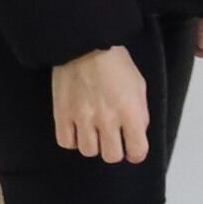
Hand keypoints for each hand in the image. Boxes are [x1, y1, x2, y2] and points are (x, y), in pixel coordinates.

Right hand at [50, 46, 153, 161]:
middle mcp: (107, 119)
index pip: (137, 150)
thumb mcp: (139, 86)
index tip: (132, 149)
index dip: (136, 153)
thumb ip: (140, 113)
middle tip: (112, 140)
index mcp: (130, 112)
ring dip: (93, 144)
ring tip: (94, 132)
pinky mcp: (62, 114)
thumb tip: (137, 133)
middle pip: (111, 156)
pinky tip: (77, 129)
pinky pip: (66, 142)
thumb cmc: (116, 64)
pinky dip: (72, 140)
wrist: (85, 46)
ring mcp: (83, 118)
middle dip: (114, 150)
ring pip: (88, 151)